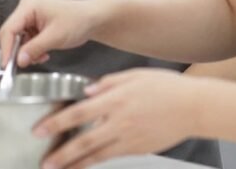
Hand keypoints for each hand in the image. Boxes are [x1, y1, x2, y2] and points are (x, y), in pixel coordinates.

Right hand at [0, 0, 106, 68]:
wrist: (93, 19)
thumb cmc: (78, 20)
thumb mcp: (55, 37)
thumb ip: (34, 49)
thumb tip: (19, 60)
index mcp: (28, 7)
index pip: (9, 29)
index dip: (6, 49)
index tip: (6, 65)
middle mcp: (26, 10)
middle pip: (11, 35)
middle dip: (18, 52)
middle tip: (23, 65)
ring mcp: (30, 18)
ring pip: (19, 41)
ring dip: (28, 53)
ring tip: (42, 56)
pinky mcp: (35, 26)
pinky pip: (27, 42)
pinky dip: (33, 51)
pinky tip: (44, 53)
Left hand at [34, 69, 200, 168]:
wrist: (195, 108)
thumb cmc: (168, 88)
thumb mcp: (134, 76)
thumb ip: (109, 82)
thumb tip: (88, 90)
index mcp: (116, 100)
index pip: (78, 113)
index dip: (56, 124)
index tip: (40, 130)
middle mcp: (120, 122)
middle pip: (83, 142)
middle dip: (61, 154)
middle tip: (44, 161)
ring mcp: (130, 139)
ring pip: (96, 155)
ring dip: (75, 164)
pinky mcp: (139, 149)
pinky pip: (112, 156)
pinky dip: (96, 161)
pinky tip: (85, 164)